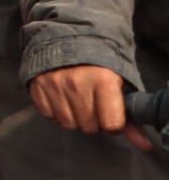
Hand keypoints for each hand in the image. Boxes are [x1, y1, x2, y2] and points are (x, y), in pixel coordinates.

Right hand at [28, 65, 152, 150]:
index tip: (110, 114)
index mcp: (103, 80)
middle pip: (88, 126)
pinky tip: (61, 99)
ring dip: (74, 118)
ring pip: (68, 123)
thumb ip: (130, 117)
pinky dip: (55, 112)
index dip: (112, 123)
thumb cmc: (100, 63)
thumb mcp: (121, 83)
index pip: (110, 124)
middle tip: (93, 107)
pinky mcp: (37, 84)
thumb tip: (143, 145)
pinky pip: (48, 115)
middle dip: (93, 122)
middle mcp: (77, 83)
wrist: (69, 35)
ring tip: (77, 103)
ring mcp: (54, 83)